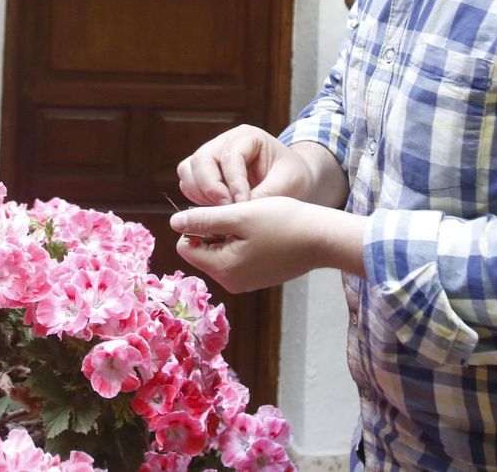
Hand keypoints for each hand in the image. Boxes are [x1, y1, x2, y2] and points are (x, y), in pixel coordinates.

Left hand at [170, 197, 365, 292]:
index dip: (199, 224)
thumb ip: (204, 219)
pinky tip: (264, 234)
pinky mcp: (257, 278)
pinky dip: (243, 243)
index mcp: (222, 269)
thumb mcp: (240, 215)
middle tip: (243, 218)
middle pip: (202, 250)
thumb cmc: (282, 222)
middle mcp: (230, 282)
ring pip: (219, 252)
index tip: (225, 213)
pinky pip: (236, 258)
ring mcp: (244, 283)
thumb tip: (173, 223)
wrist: (322, 239)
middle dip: (215, 231)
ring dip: (230, 235)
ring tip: (255, 225)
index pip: (186, 245)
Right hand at [175, 125, 314, 205]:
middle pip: (201, 160)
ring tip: (223, 210)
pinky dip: (196, 199)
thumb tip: (238, 212)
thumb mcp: (288, 184)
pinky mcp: (203, 174)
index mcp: (247, 137)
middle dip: (211, 189)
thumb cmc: (292, 177)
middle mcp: (224, 143)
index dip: (234, 182)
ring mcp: (210, 157)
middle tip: (227, 210)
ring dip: (200, 194)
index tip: (243, 204)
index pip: (231, 157)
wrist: (292, 180)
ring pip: (188, 171)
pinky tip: (217, 210)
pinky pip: (188, 184)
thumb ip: (264, 195)